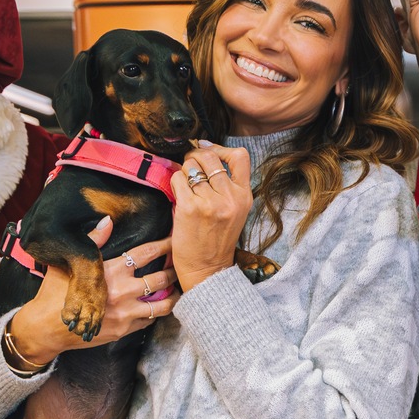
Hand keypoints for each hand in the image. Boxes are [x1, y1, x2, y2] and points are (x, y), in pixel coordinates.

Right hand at [8, 216, 178, 366]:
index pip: (146, 253)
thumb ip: (94, 242)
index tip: (176, 240)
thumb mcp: (71, 264)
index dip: (164, 245)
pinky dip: (156, 312)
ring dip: (173, 296)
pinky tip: (159, 306)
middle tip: (183, 266)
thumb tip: (107, 221)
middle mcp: (122, 291)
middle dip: (175, 271)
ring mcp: (125, 313)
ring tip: (178, 289)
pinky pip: (149, 320)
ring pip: (162, 304)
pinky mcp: (124, 330)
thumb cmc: (55, 293)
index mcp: (111, 271)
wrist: (47, 328)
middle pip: (161, 278)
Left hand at [170, 144, 253, 291]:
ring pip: (191, 166)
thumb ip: (227, 187)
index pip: (239, 156)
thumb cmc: (217, 240)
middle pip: (210, 156)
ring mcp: (210, 202)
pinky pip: (178, 179)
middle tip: (190, 164)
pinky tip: (178, 194)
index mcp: (244, 196)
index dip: (221, 148)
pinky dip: (175, 182)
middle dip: (196, 155)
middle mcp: (229, 197)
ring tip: (185, 183)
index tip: (209, 151)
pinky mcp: (189, 208)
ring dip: (184, 170)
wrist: (207, 270)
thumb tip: (207, 155)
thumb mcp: (235, 212)